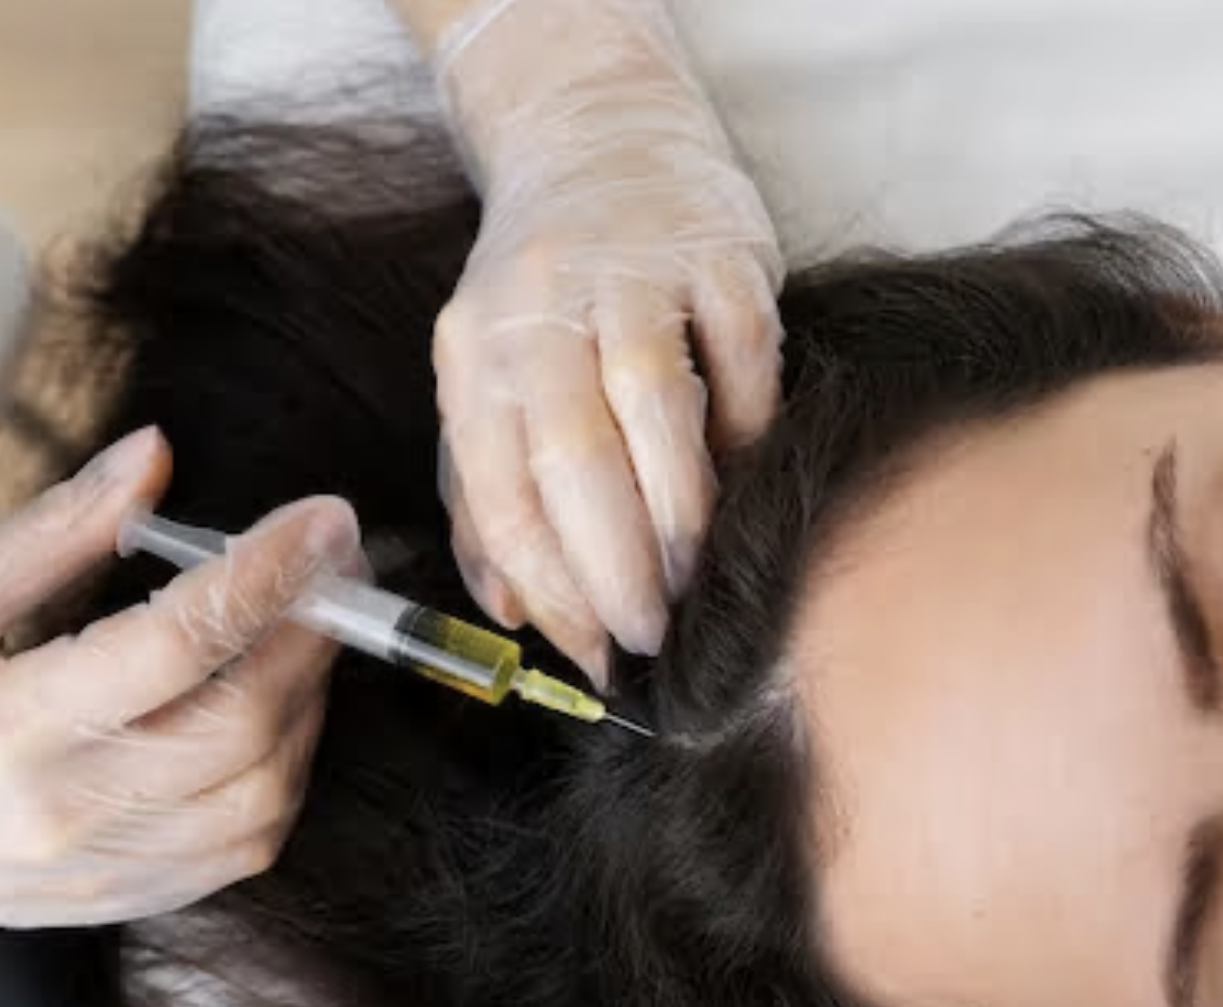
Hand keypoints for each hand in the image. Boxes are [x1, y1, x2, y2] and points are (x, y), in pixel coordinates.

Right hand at [0, 428, 359, 998]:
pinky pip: (248, 845)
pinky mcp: (133, 899)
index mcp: (12, 724)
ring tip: (303, 635)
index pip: (174, 645)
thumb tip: (156, 455)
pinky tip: (272, 715)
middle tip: (336, 571)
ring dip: (308, 706)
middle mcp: (69, 809)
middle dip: (311, 636)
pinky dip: (284, 772)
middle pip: (241, 725)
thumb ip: (56, 528)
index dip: (264, 576)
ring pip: (264, 793)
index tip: (323, 521)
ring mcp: (108, 866)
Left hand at [429, 0, 783, 685]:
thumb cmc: (544, 296)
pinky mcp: (716, 246)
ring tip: (700, 579)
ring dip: (682, 510)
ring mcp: (630, 271)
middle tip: (653, 635)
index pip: (502, 493)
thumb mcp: (487, 383)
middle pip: (572, 457)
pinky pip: (741, 351)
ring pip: (654, 404)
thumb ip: (485, 497)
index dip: (551, 590)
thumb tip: (509, 612)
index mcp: (474, 354)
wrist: (598, 135)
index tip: (595, 655)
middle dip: (616, 567)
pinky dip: (748, 426)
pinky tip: (748, 480)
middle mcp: (540, 309)